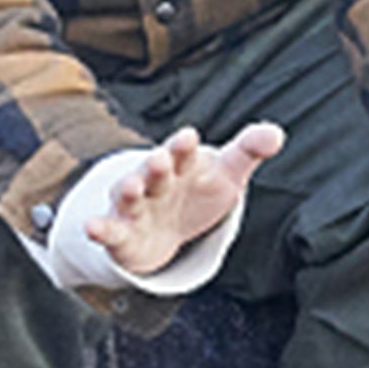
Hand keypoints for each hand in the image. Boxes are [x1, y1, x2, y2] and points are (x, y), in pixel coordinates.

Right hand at [85, 122, 284, 275]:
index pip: (184, 153)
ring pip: (129, 196)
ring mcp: (135, 207)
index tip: (190, 137)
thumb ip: (247, 152)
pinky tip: (90, 228)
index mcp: (180, 165)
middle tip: (160, 158)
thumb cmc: (197, 192)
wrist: (170, 225)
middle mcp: (154, 182)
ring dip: (127, 190)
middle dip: (156, 165)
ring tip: (128, 185)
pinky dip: (99, 229)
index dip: (185, 146)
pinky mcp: (122, 234)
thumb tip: (277, 133)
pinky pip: (109, 230)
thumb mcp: (227, 174)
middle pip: (154, 172)